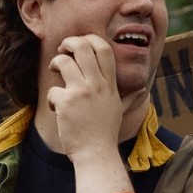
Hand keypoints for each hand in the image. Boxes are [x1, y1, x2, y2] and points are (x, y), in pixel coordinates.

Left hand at [46, 35, 125, 161]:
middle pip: (83, 47)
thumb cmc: (106, 133)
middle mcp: (98, 85)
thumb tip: (141, 91)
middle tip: (62, 50)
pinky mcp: (66, 103)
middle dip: (68, 43)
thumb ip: (129, 98)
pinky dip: (50, 98)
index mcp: (110, 84)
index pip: (104, 49)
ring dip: (56, 63)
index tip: (81, 45)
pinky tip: (56, 108)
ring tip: (55, 71)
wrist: (96, 153)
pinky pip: (52, 89)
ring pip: (64, 61)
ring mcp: (82, 93)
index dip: (90, 39)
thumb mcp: (120, 111)